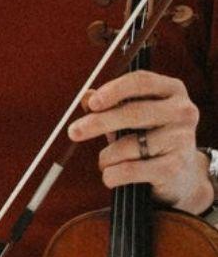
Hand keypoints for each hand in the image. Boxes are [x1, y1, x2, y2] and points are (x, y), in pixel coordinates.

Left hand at [67, 69, 208, 211]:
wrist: (180, 174)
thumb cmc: (148, 138)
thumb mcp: (128, 117)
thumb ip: (107, 104)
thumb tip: (85, 96)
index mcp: (172, 90)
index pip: (141, 81)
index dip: (114, 90)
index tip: (92, 103)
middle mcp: (183, 111)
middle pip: (134, 112)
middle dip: (99, 122)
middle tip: (74, 132)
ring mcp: (182, 139)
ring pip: (128, 146)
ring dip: (106, 157)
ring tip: (106, 161)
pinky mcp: (175, 167)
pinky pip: (129, 170)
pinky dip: (111, 175)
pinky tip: (112, 176)